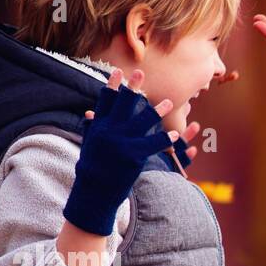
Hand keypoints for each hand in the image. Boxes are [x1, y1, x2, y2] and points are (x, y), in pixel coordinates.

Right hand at [66, 67, 176, 235]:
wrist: (93, 193)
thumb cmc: (92, 171)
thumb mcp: (89, 146)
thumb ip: (92, 128)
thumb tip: (89, 114)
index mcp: (98, 127)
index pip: (105, 101)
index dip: (113, 86)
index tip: (118, 72)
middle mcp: (109, 131)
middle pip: (123, 103)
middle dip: (132, 87)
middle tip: (141, 72)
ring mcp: (121, 142)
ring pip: (143, 120)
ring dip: (158, 110)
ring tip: (170, 102)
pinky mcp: (133, 156)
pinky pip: (154, 143)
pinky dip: (166, 138)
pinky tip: (176, 133)